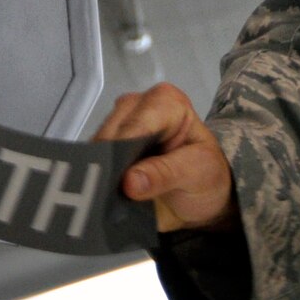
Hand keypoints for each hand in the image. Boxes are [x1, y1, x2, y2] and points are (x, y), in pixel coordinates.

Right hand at [94, 83, 235, 233]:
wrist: (203, 197)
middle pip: (111, 132)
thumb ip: (165, 174)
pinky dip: (95, 177)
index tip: (119, 181)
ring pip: (97, 146)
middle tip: (110, 195)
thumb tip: (128, 181)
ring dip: (99, 172)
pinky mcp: (107, 147)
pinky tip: (98, 194)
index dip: (124, 149)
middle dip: (111, 163)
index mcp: (166, 102)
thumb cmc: (206, 176)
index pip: (137, 122)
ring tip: (103, 198)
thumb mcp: (197, 174)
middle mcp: (138, 106)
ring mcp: (119, 126)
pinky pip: (93, 159)